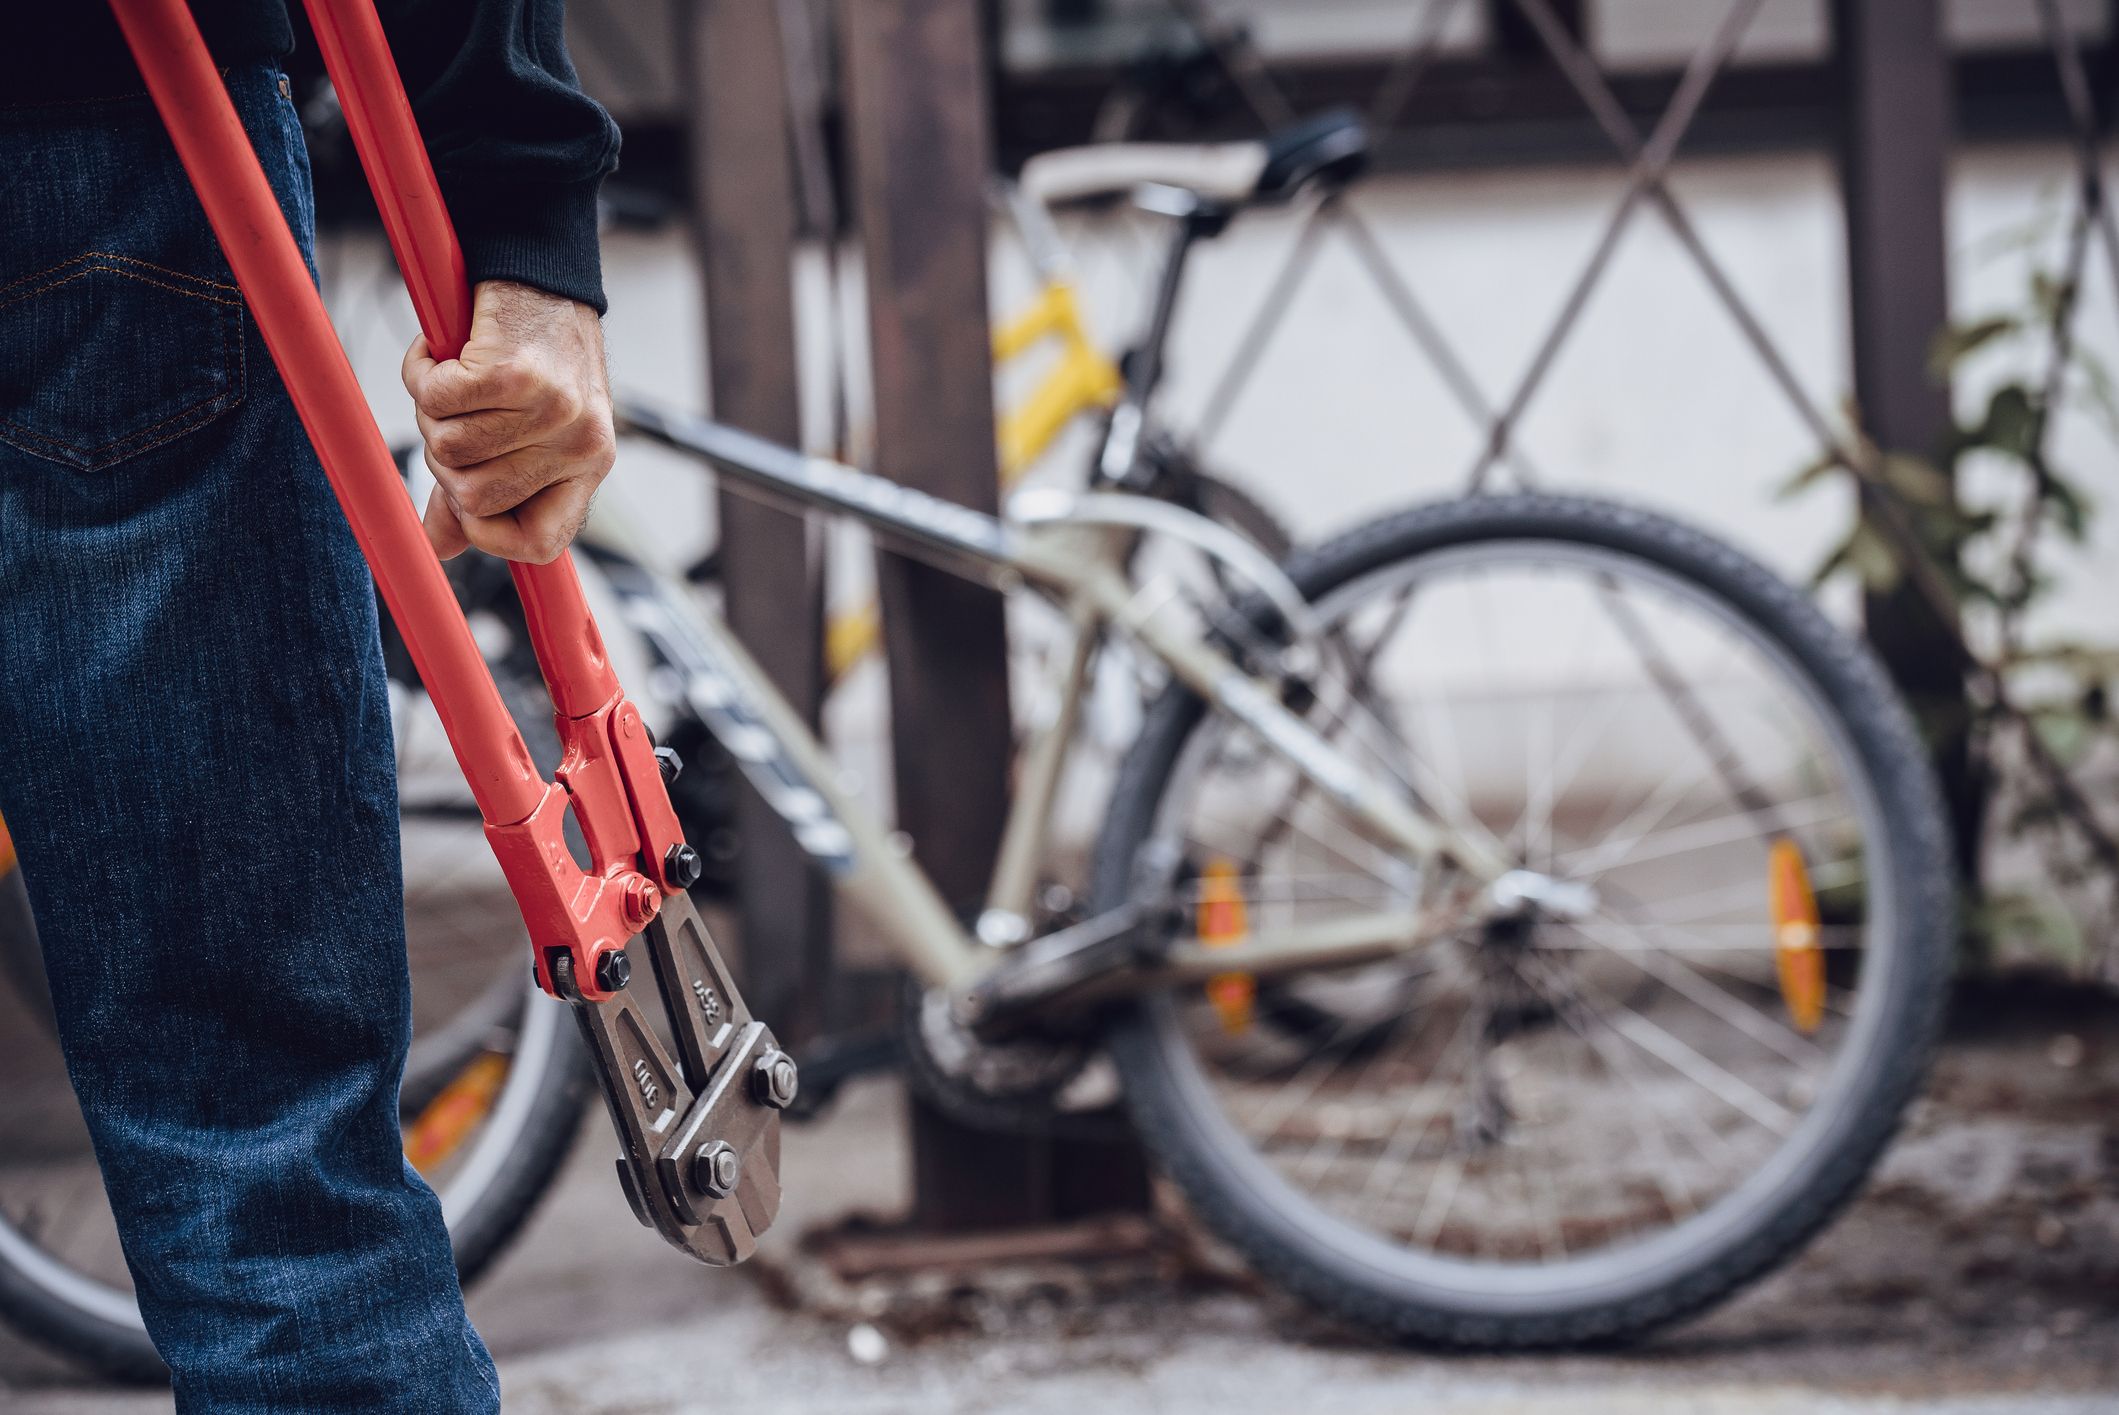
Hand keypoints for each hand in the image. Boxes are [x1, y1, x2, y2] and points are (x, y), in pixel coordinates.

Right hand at [402, 279, 616, 563]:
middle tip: (454, 414)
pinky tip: (442, 351)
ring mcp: (551, 411)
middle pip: (475, 498)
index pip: (542, 543)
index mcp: (589, 467)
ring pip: (449, 448)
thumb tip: (440, 547)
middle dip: (445, 459)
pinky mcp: (513, 374)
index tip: (463, 505)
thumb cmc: (534, 353)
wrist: (541, 271)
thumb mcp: (526, 428)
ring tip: (455, 376)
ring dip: (432, 410)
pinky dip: (423, 373)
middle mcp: (580, 444)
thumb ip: (484, 488)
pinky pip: (436, 401)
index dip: (490, 537)